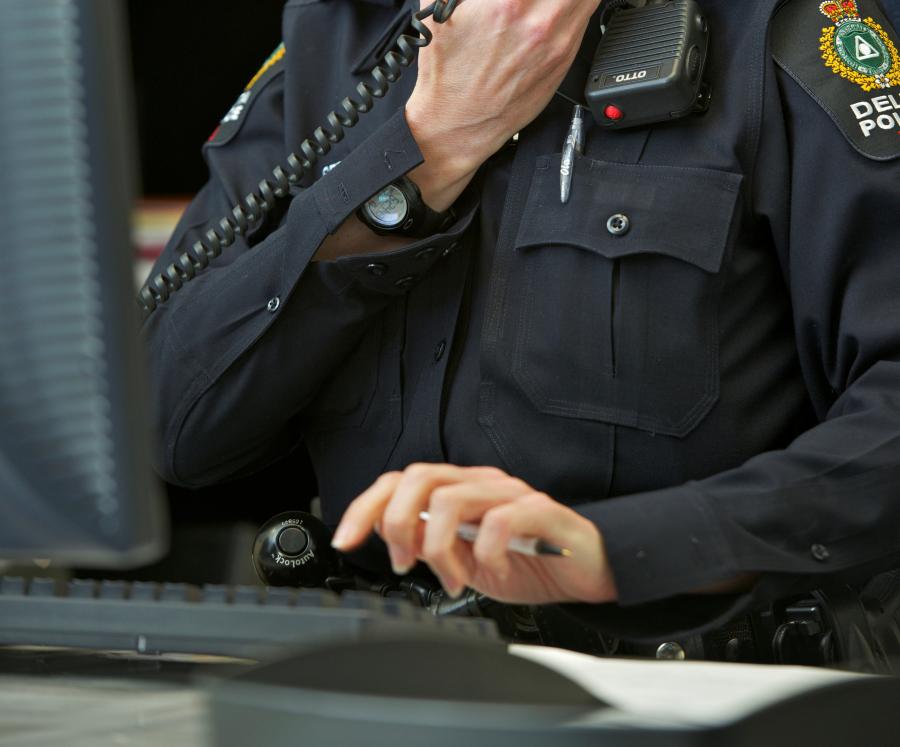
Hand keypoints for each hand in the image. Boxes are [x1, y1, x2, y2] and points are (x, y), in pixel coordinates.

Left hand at [331, 463, 617, 604]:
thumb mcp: (466, 561)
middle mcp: (481, 483)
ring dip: (437, 545)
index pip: (401, 482)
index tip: (345, 540)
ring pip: (451, 497)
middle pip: (419, 476)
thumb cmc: (528, 561)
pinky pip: (501, 520)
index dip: (366, 507)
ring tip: (450, 577)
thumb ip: (431, 546)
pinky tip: (490, 570)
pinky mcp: (541, 511)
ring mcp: (511, 494)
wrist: (585, 570)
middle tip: (402, 561)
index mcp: (459, 490)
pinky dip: (485, 551)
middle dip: (395, 521)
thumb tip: (394, 543)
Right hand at [406, 0, 602, 183]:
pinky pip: (587, 11)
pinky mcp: (566, 55)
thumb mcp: (443, 7)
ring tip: (548, 2)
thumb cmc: (448, 72)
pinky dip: (579, 2)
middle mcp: (539, 19)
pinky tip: (557, 6)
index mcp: (507, 3)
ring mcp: (558, 39)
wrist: (459, 125)